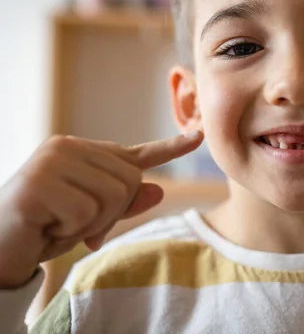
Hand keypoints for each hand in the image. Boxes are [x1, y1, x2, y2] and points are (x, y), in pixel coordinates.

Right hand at [0, 132, 202, 288]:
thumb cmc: (46, 228)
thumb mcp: (92, 219)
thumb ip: (124, 205)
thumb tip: (158, 189)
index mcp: (84, 153)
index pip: (137, 153)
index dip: (172, 147)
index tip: (200, 136)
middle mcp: (69, 148)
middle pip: (130, 181)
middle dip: (111, 213)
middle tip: (75, 224)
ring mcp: (52, 161)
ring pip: (112, 196)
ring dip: (90, 224)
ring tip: (59, 224)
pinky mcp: (38, 183)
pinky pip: (85, 213)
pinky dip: (71, 231)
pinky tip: (46, 227)